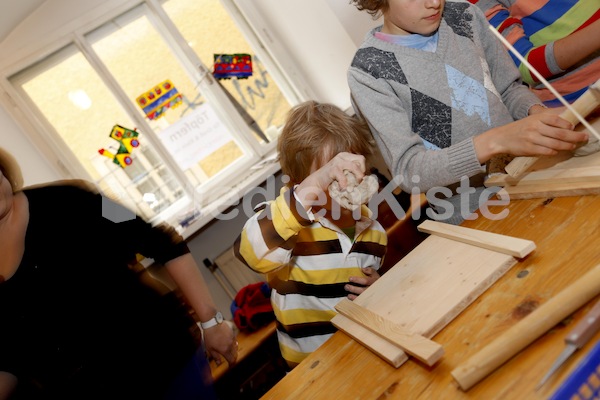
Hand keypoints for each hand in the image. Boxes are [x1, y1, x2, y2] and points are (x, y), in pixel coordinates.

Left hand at [203, 321, 237, 366]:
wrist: (212, 323)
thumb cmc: (209, 336)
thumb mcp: (210, 348)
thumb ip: (216, 357)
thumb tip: (219, 364)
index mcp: (225, 350)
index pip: (231, 360)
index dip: (232, 364)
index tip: (230, 366)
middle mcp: (230, 345)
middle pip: (235, 354)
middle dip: (233, 358)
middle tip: (231, 360)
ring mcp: (232, 339)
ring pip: (236, 347)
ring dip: (234, 351)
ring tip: (230, 352)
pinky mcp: (233, 333)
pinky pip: (235, 340)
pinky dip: (234, 344)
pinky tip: (230, 343)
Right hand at [295, 152, 366, 208]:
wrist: (316, 182)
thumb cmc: (331, 179)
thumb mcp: (343, 172)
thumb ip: (351, 172)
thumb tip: (364, 179)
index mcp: (345, 156)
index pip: (361, 159)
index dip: (362, 169)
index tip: (359, 179)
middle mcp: (342, 156)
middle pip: (360, 159)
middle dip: (361, 172)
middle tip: (358, 182)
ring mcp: (337, 162)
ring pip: (354, 166)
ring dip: (357, 177)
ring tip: (353, 186)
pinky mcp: (332, 169)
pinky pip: (343, 177)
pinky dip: (344, 184)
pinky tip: (342, 189)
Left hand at [345, 267, 379, 299]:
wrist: (381, 288)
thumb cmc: (375, 280)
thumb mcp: (374, 273)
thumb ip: (369, 270)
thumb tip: (363, 269)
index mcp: (373, 281)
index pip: (365, 281)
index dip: (357, 280)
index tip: (350, 278)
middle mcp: (372, 289)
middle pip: (363, 290)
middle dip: (354, 289)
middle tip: (346, 286)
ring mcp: (370, 295)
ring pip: (362, 297)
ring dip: (354, 297)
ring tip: (348, 295)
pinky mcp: (368, 300)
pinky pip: (362, 302)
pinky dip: (356, 301)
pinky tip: (351, 298)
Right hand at [474, 112, 588, 162]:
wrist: (501, 138)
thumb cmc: (519, 129)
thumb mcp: (532, 119)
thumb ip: (547, 119)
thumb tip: (567, 120)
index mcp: (537, 118)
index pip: (557, 119)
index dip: (568, 124)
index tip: (574, 127)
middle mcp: (535, 127)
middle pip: (560, 133)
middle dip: (575, 136)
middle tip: (584, 137)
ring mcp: (532, 139)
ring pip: (555, 144)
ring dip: (567, 146)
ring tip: (573, 146)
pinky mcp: (529, 149)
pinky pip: (546, 151)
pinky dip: (554, 152)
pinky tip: (558, 151)